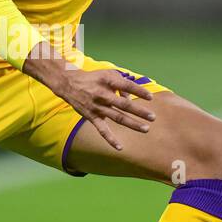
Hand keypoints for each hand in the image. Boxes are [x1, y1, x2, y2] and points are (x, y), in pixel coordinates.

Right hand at [24, 50, 155, 150]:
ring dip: (132, 124)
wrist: (69, 83)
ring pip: (117, 117)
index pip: (126, 86)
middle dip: (139, 111)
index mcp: (107, 81)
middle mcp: (102, 94)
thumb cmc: (93, 78)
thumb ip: (122, 84)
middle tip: (153, 117)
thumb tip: (131, 99)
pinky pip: (102, 130)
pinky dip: (111, 139)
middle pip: (124, 104)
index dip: (139, 91)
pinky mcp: (92, 117)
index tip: (151, 98)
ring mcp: (97, 107)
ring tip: (146, 128)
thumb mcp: (107, 74)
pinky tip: (120, 147)